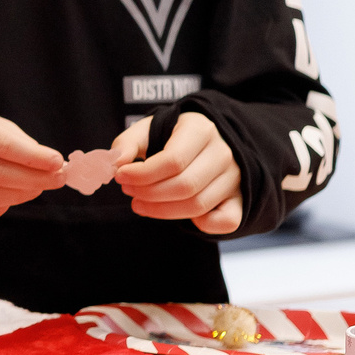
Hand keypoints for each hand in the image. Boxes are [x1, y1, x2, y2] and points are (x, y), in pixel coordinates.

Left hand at [111, 112, 242, 233]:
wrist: (205, 142)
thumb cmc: (170, 138)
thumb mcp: (147, 130)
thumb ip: (126, 143)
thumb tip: (114, 163)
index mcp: (201, 130)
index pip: (172, 161)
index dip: (141, 174)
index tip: (120, 176)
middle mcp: (223, 153)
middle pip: (184, 186)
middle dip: (148, 194)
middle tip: (129, 192)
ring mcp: (235, 178)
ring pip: (197, 205)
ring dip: (161, 211)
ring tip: (139, 203)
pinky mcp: (240, 199)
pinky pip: (226, 221)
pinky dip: (202, 225)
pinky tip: (176, 213)